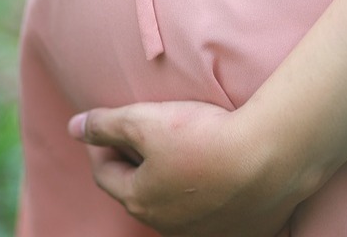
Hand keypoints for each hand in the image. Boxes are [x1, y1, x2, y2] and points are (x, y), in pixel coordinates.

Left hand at [69, 100, 313, 236]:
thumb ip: (105, 124)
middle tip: (144, 135)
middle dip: (137, 165)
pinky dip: (210, 193)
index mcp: (140, 201)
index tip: (108, 127)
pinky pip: (216, 211)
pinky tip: (221, 170)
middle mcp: (169, 226)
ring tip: (185, 151)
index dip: (102, 146)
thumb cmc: (203, 137)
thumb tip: (74, 127)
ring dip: (174, 181)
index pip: (106, 174)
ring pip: (178, 205)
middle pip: (141, 192)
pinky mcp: (240, 230)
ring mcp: (206, 232)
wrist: (272, 158)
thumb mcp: (144, 120)